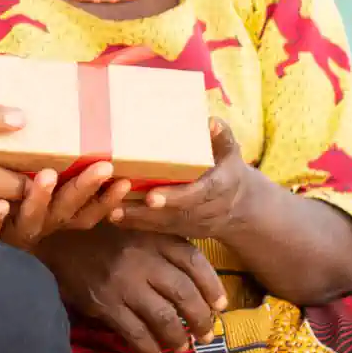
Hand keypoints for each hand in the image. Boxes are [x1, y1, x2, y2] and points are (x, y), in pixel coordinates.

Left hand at [0, 162, 133, 249]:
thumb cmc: (3, 226)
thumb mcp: (32, 209)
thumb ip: (51, 188)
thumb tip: (72, 144)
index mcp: (51, 222)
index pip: (86, 213)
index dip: (107, 201)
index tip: (126, 180)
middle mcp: (37, 229)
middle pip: (65, 211)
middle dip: (85, 189)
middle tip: (103, 166)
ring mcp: (11, 236)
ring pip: (30, 220)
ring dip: (40, 198)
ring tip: (47, 174)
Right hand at [36, 226, 228, 352]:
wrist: (50, 237)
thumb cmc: (97, 234)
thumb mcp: (132, 228)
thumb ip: (160, 244)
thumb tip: (197, 281)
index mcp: (150, 235)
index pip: (193, 260)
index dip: (212, 286)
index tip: (220, 305)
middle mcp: (140, 257)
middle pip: (184, 293)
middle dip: (201, 319)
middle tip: (205, 333)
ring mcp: (122, 281)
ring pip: (164, 318)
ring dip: (179, 338)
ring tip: (181, 345)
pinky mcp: (104, 302)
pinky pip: (136, 333)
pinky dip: (150, 348)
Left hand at [113, 119, 257, 240]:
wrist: (240, 206)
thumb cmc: (227, 169)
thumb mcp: (229, 151)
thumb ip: (221, 137)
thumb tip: (211, 122)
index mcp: (219, 188)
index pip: (197, 195)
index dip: (175, 197)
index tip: (152, 196)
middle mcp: (206, 209)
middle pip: (175, 213)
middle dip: (147, 212)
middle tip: (119, 206)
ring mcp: (193, 223)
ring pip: (164, 225)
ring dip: (137, 220)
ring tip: (111, 212)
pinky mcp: (182, 229)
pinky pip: (160, 230)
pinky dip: (138, 225)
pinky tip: (114, 217)